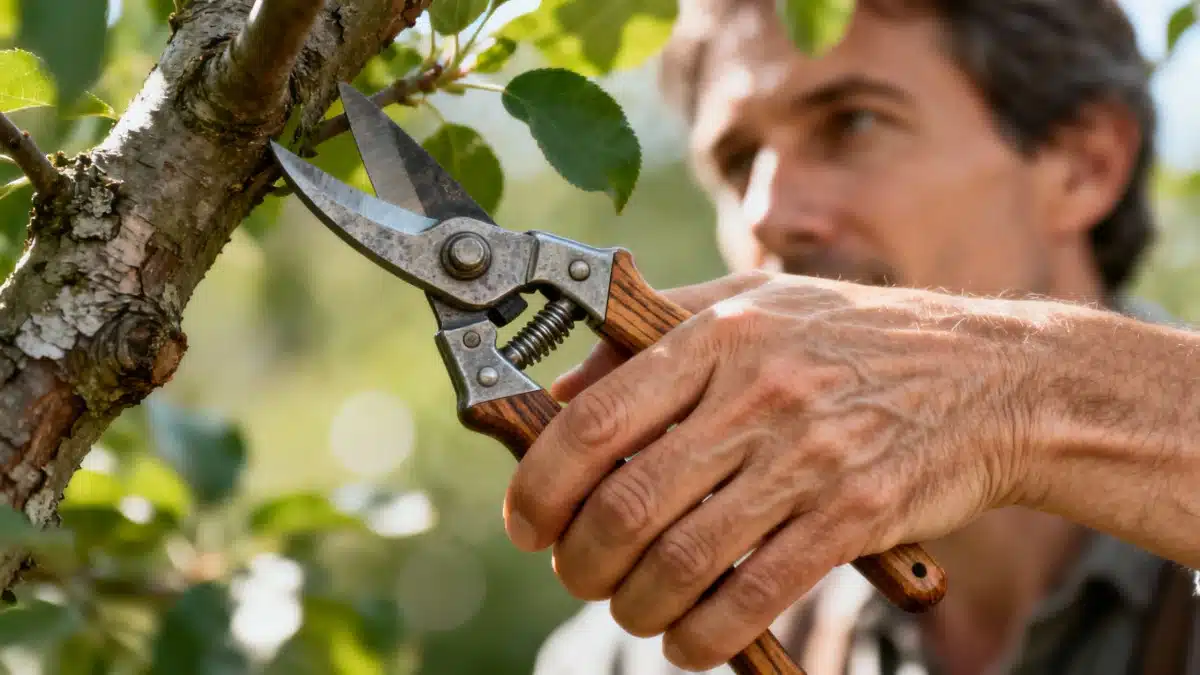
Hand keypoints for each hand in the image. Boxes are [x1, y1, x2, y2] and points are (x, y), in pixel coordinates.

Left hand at [503, 271, 1045, 670]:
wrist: (991, 378)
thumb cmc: (858, 340)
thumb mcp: (754, 304)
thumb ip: (654, 332)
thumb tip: (563, 390)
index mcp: (718, 335)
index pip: (595, 419)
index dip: (540, 484)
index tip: (527, 521)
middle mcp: (757, 393)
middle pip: (627, 503)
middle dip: (581, 561)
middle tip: (577, 573)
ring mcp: (807, 457)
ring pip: (683, 560)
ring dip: (636, 605)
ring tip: (631, 608)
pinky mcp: (853, 517)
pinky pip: (754, 596)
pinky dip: (704, 635)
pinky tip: (689, 640)